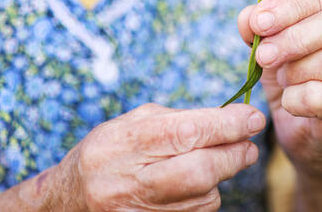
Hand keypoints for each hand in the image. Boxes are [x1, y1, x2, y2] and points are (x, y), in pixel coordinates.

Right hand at [59, 103, 265, 211]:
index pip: (186, 132)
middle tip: (249, 146)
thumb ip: (179, 119)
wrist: (68, 203)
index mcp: (124, 143)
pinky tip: (193, 188)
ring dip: (219, 180)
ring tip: (212, 164)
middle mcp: (127, 182)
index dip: (227, 125)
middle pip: (199, 171)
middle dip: (234, 156)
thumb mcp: (133, 124)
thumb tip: (234, 118)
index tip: (253, 118)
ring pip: (203, 198)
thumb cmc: (108, 153)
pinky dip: (204, 199)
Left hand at [237, 0, 321, 172]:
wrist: (309, 125)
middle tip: (264, 55)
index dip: (291, 6)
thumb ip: (260, 23)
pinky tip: (292, 101)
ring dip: (296, 72)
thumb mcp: (274, 40)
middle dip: (297, 38)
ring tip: (284, 78)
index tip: (259, 22)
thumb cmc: (296, 69)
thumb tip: (250, 18)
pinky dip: (298, 100)